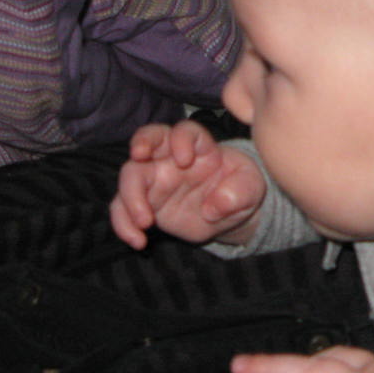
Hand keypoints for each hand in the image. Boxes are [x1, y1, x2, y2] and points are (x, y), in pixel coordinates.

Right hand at [109, 120, 265, 248]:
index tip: (184, 160)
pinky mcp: (143, 203)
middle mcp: (170, 156)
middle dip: (140, 144)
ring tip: (144, 223)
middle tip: (139, 158)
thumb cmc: (239, 188)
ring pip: (129, 176)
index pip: (185, 131)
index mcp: (199, 146)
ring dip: (129, 197)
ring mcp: (154, 179)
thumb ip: (239, 192)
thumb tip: (215, 206)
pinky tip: (138, 241)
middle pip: (147, 139)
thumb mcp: (251, 187)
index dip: (181, 140)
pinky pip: (122, 209)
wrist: (229, 214)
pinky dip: (123, 224)